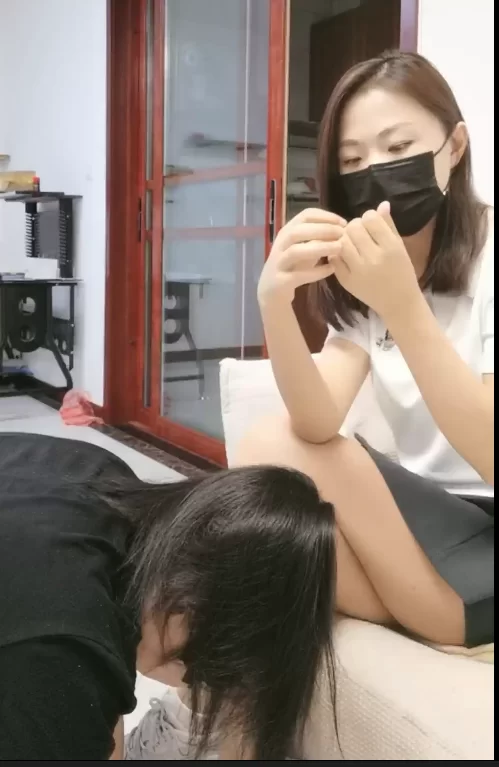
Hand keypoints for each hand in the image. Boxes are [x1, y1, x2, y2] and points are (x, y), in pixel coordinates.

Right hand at [258, 208, 345, 305]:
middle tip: (342, 234)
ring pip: (296, 251)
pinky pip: (299, 275)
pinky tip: (331, 269)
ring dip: (320, 247)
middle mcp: (280, 245)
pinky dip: (317, 272)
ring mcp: (278, 263)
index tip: (343, 223)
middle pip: (299, 230)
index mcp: (287, 232)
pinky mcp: (280, 281)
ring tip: (339, 249)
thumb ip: (317, 239)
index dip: (325, 216)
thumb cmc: (292, 267)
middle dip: (323, 229)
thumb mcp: (304, 248)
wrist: (271, 292)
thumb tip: (341, 229)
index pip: (304, 216)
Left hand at [332, 202, 420, 319]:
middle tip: (360, 234)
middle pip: (353, 228)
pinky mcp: (346, 281)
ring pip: (342, 242)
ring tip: (353, 244)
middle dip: (355, 226)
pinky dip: (338, 254)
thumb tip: (382, 204)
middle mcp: (373, 258)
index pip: (370, 218)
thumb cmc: (402, 272)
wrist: (398, 303)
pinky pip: (334, 259)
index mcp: (390, 247)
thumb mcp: (400, 247)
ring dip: (345, 239)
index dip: (369, 218)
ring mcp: (357, 271)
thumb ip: (389, 225)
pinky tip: (347, 256)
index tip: (372, 225)